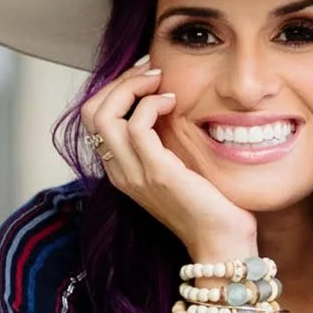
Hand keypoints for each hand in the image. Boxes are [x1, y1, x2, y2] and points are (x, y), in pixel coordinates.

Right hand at [79, 63, 254, 262]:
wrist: (222, 242)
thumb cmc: (208, 204)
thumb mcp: (177, 164)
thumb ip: (164, 139)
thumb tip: (167, 100)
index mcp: (121, 169)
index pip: (94, 118)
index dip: (115, 89)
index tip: (145, 75)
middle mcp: (120, 172)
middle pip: (91, 112)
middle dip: (119, 81)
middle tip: (151, 71)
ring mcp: (134, 174)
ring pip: (104, 115)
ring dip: (131, 86)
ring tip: (159, 80)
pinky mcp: (157, 173)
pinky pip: (136, 126)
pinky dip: (151, 103)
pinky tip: (172, 101)